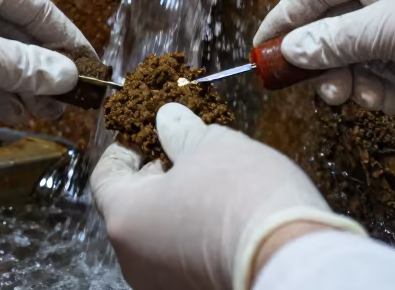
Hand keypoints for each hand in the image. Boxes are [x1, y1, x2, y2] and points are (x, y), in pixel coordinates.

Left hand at [0, 0, 94, 136]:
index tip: (91, 64)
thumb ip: (21, 67)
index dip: (65, 36)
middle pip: (17, 31)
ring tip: (51, 114)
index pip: (34, 4)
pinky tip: (18, 114)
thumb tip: (68, 77)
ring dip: (21, 83)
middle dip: (43, 66)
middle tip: (74, 98)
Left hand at [91, 104, 364, 289]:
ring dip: (182, 207)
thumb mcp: (212, 146)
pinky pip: (186, 257)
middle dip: (160, 177)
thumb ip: (182, 132)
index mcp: (124, 218)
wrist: (290, 260)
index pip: (105, 176)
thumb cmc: (241, 196)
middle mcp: (133, 259)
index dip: (126, 149)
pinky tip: (231, 215)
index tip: (149, 134)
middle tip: (190, 153)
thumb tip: (168, 121)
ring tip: (218, 181)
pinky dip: (199, 234)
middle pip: (134, 208)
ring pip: (161, 235)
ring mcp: (163, 284)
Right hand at [255, 0, 394, 129]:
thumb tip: (293, 50)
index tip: (260, 50)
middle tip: (323, 92)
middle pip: (332, 23)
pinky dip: (380, 87)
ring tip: (364, 100)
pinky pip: (381, 67)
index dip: (285, 18)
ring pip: (355, 51)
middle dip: (324, 60)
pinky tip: (392, 101)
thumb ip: (338, 40)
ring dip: (353, 78)